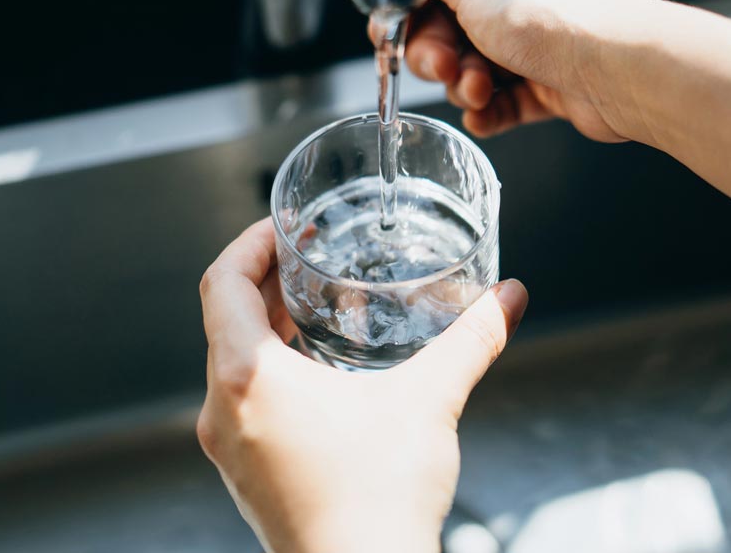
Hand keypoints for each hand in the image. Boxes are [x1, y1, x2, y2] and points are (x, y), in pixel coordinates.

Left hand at [197, 220, 529, 552]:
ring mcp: (231, 449)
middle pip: (225, 320)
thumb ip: (472, 341)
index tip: (284, 229)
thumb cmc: (378, 503)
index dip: (250, 243)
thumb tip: (508, 299)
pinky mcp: (247, 476)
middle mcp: (224, 411)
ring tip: (317, 311)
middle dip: (266, 282)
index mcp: (249, 378)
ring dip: (268, 329)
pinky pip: (244, 404)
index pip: (222, 283)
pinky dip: (272, 373)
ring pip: (233, 364)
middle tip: (310, 260)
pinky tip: (322, 377)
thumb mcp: (430, 402)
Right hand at [407, 0, 651, 141]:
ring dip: (464, 84)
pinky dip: (487, 110)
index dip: (407, 6)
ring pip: (471, 66)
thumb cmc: (549, 12)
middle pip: (446, 25)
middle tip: (442, 68)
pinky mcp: (547, 81)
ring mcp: (533, 37)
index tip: (389, 34)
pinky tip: (483, 117)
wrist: (617, 68)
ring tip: (479, 91)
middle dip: (436, 54)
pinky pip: (501, 99)